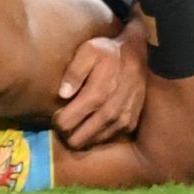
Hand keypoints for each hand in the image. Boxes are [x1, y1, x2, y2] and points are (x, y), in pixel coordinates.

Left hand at [52, 32, 146, 148]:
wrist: (138, 55)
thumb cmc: (109, 52)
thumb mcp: (88, 51)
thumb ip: (74, 72)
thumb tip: (63, 94)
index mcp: (97, 95)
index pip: (67, 122)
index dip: (57, 122)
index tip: (55, 115)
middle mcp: (110, 112)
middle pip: (78, 139)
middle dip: (67, 134)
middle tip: (64, 123)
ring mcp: (121, 120)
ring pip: (93, 142)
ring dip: (82, 137)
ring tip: (76, 125)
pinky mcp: (130, 124)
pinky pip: (108, 139)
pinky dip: (97, 136)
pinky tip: (92, 125)